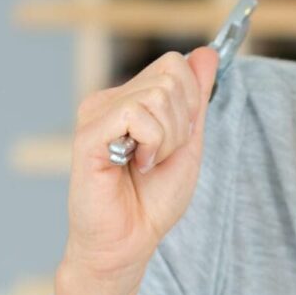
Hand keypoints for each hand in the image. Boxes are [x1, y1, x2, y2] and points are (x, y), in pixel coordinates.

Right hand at [62, 47, 219, 288]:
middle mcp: (109, 99)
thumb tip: (207, 54)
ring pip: (158, 96)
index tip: (178, 138)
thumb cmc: (153, 200)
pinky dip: (151, 144)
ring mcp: (96, 113)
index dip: (192, 101)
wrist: (129, 240)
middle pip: (172, 77)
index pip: (176, 65)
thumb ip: (196, 99)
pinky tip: (135, 165)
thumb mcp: (189, 143)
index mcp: (131, 99)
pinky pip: (137, 115)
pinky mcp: (88, 133)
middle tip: (159, 156)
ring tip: (145, 163)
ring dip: (167, 139)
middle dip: (182, 124)